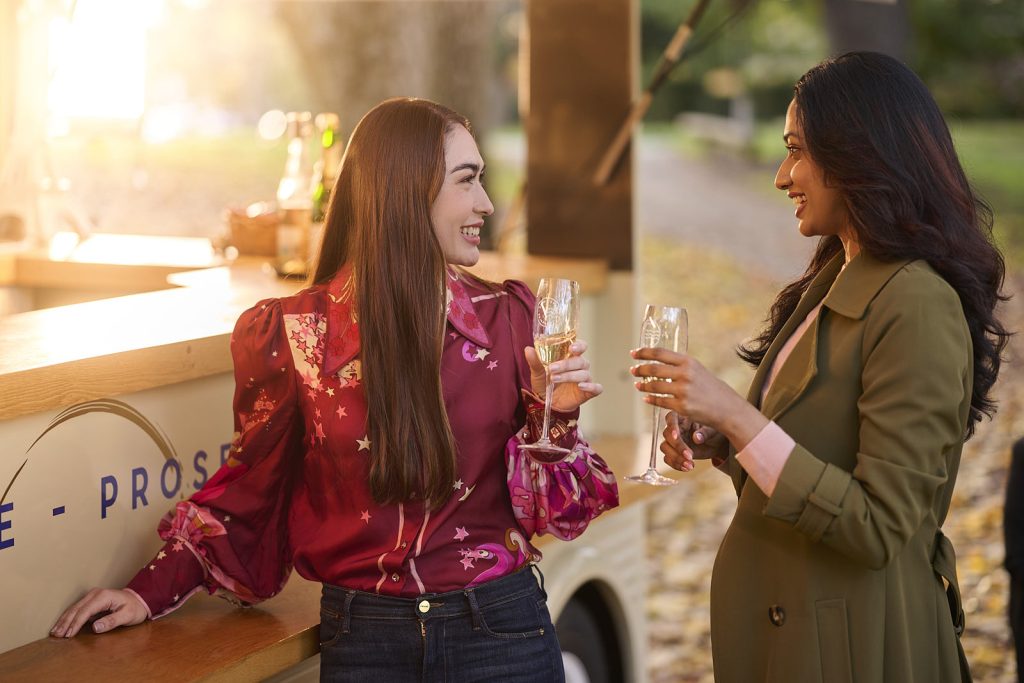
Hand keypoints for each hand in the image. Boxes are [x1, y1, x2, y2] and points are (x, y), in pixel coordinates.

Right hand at [51, 588, 147, 637]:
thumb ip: (112, 621)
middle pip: (76, 609)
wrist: (140, 600)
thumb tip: (95, 627)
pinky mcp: (91, 601)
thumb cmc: (135, 608)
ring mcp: (92, 596)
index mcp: (103, 597)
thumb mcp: (128, 616)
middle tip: (56, 635)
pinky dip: (68, 617)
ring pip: (74, 608)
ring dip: (64, 620)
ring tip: (54, 632)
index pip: (85, 611)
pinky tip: (62, 625)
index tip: (68, 635)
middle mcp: (95, 594)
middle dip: (65, 622)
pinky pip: (77, 609)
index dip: (75, 623)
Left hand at [525, 340, 602, 412]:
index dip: (579, 345)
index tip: (571, 348)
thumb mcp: (537, 372)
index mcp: (570, 357)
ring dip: (569, 376)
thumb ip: (535, 361)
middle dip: (566, 364)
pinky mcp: (588, 392)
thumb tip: (528, 349)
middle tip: (552, 369)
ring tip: (554, 379)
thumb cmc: (544, 383)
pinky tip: (581, 386)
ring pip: (584, 374)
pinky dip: (591, 386)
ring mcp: (585, 379)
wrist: (546, 403)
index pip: (580, 346)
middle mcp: (580, 367)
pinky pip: (596, 388)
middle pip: (580, 361)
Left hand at [630, 347, 767, 448]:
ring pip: (654, 386)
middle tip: (633, 370)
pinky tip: (646, 398)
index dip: (643, 352)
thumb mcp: (698, 370)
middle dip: (640, 369)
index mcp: (688, 362)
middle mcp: (685, 374)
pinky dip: (650, 399)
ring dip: (643, 385)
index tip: (634, 353)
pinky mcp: (681, 406)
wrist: (727, 408)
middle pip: (653, 368)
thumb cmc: (712, 389)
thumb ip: (680, 366)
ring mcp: (682, 390)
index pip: (660, 353)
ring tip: (637, 385)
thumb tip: (659, 363)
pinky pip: (660, 401)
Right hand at [660, 412, 727, 471]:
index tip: (676, 436)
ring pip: (664, 447)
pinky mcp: (674, 452)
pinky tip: (687, 468)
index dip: (672, 427)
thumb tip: (696, 438)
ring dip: (676, 458)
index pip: (671, 418)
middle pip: (666, 434)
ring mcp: (673, 440)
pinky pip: (668, 458)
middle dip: (677, 446)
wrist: (717, 445)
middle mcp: (676, 428)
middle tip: (690, 456)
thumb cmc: (714, 432)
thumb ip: (705, 432)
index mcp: (683, 417)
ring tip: (690, 465)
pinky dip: (676, 464)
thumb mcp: (713, 430)